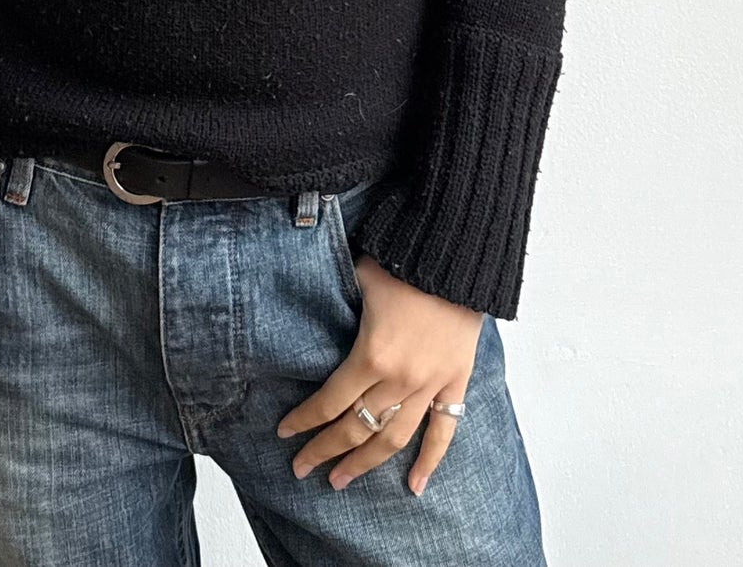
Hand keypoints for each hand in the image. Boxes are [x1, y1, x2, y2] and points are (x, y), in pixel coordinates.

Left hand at [274, 252, 482, 495]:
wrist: (457, 256)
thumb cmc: (403, 262)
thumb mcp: (359, 279)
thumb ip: (337, 304)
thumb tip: (309, 309)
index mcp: (371, 355)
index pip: (329, 402)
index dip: (304, 421)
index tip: (285, 433)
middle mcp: (399, 379)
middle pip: (355, 428)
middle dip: (324, 451)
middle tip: (302, 468)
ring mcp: (429, 385)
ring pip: (392, 440)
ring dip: (364, 464)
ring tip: (340, 480)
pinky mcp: (455, 382)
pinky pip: (443, 431)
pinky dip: (430, 462)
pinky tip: (414, 487)